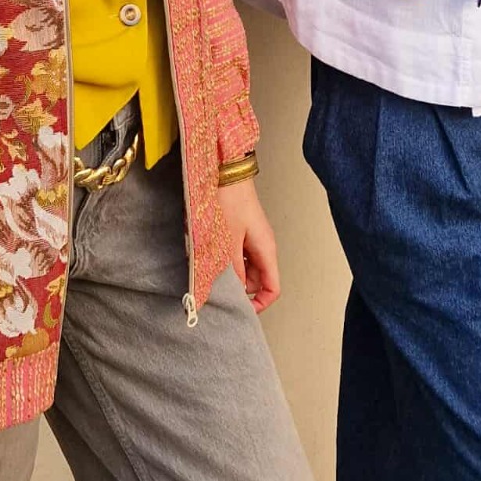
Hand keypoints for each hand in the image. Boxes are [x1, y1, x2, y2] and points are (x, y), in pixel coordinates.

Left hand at [217, 178, 279, 313]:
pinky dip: (223, 258)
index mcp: (266, 250)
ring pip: (242, 267)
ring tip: (210, 264)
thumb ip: (229, 271)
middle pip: (254, 280)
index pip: (271, 288)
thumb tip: (228, 294)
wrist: (223, 170)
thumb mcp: (227, 241)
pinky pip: (234, 254)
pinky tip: (208, 252)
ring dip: (227, 270)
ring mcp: (250, 238)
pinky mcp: (239, 230)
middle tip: (216, 284)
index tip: (239, 309)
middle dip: (237, 286)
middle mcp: (261, 246)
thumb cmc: (229, 199)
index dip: (258, 304)